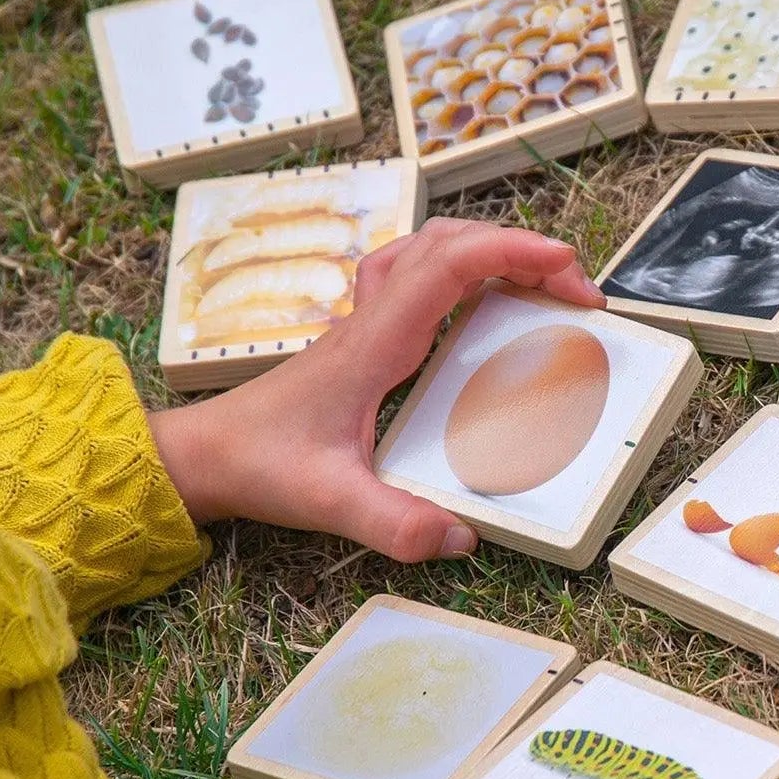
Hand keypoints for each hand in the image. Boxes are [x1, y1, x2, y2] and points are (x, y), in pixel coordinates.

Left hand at [148, 219, 601, 561]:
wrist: (205, 455)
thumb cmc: (262, 466)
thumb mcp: (329, 502)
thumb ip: (394, 523)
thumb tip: (460, 536)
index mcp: (374, 342)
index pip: (448, 266)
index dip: (512, 253)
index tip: (566, 268)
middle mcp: (373, 318)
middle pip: (449, 242)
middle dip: (520, 249)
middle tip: (574, 289)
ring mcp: (367, 321)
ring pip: (432, 248)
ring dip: (492, 250)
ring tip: (541, 283)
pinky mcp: (365, 336)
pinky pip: (418, 275)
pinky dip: (461, 269)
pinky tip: (480, 302)